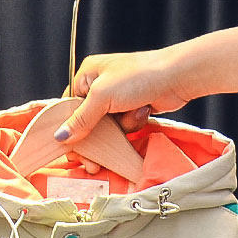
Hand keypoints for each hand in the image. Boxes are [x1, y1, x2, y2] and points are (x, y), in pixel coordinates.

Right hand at [55, 47, 191, 144]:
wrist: (177, 77)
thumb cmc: (139, 76)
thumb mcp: (103, 96)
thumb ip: (81, 119)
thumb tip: (60, 136)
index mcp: (87, 75)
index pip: (68, 107)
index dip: (69, 129)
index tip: (72, 150)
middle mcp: (100, 86)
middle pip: (86, 122)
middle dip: (93, 140)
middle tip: (93, 162)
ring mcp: (117, 98)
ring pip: (106, 128)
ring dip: (117, 130)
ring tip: (128, 121)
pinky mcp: (131, 108)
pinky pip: (122, 127)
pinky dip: (130, 125)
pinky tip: (141, 113)